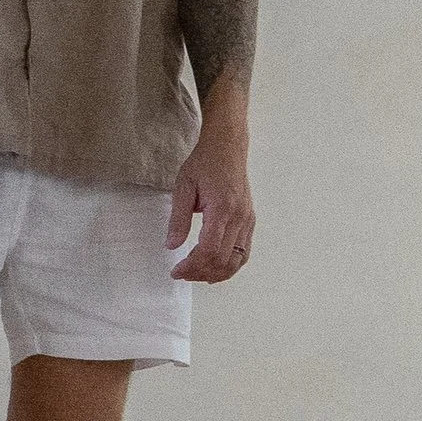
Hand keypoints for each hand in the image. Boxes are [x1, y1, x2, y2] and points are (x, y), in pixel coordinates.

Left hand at [167, 125, 253, 281]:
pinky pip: (244, 252)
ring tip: (196, 274)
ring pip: (237, 261)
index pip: (209, 250)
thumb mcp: (183, 187)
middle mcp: (239, 217)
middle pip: (224, 260)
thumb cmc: (205, 163)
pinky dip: (230, 265)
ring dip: (217, 273)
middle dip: (201, 273)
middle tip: (182, 273)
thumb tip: (171, 245)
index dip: (192, 266)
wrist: (227, 147)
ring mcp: (247, 220)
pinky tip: (214, 268)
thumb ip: (178, 219)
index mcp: (222, 209)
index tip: (176, 271)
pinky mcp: (250, 220)